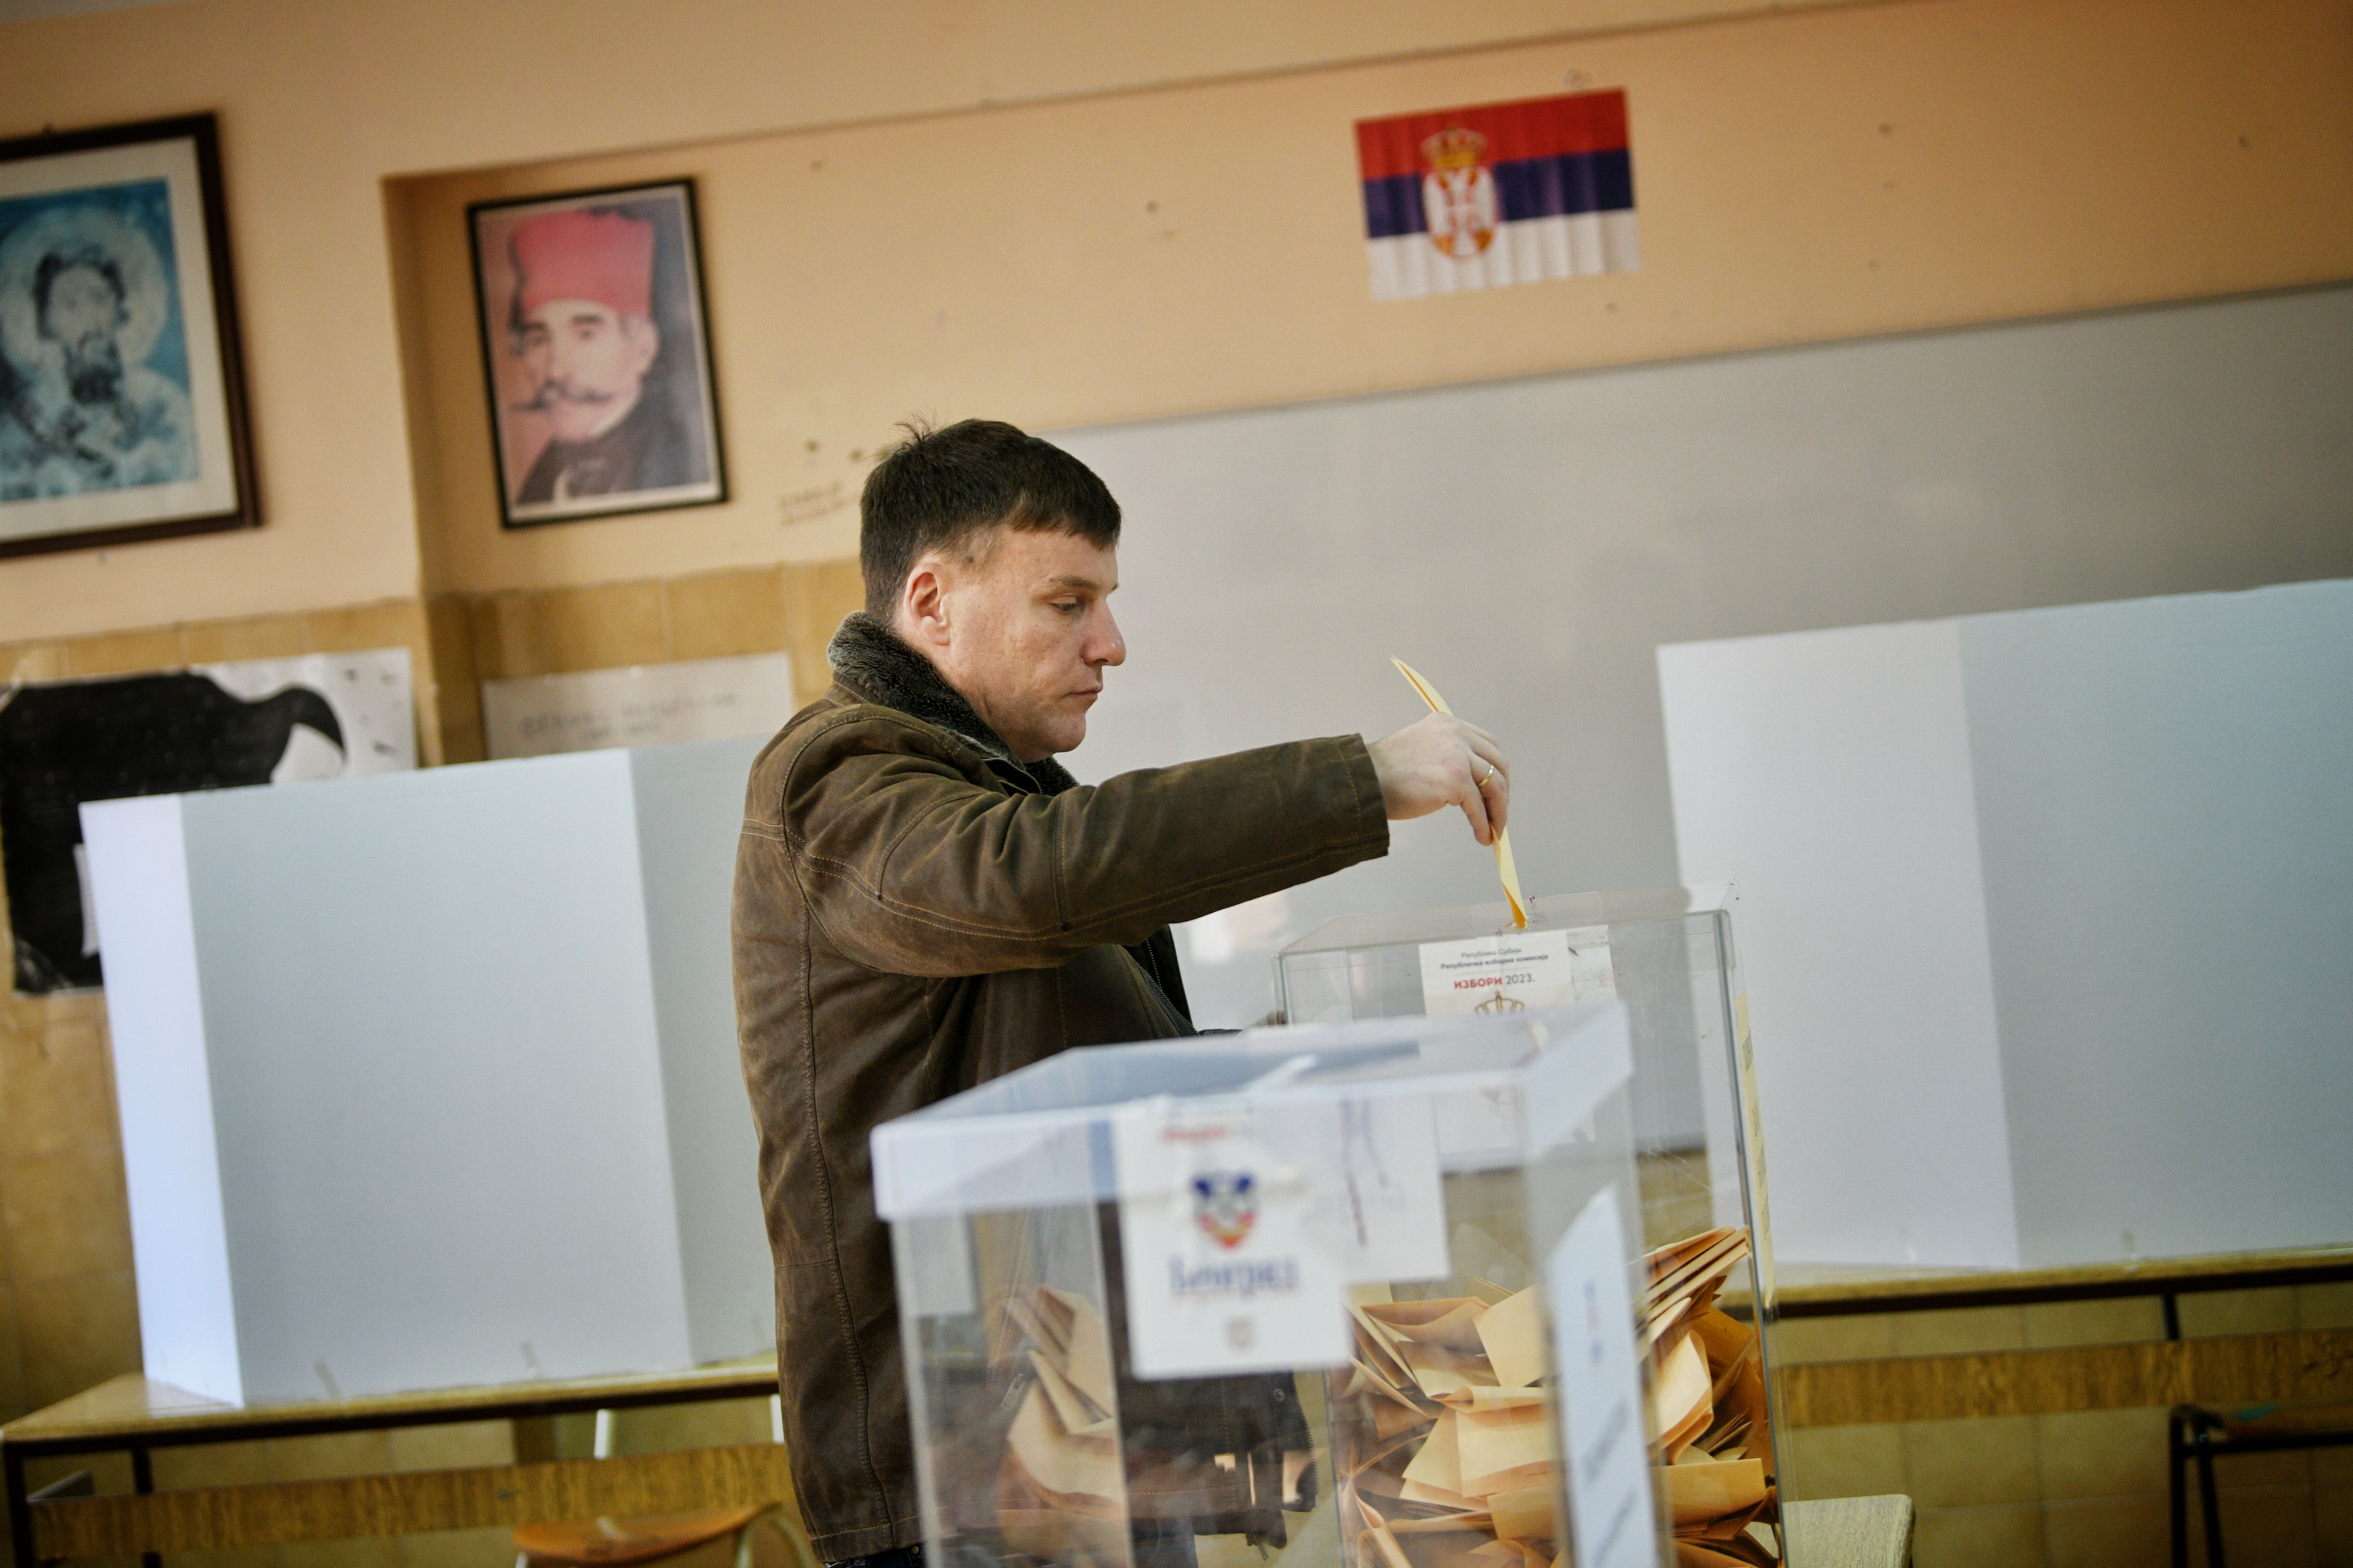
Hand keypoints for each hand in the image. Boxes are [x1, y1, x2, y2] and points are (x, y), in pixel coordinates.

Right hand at [1366, 713, 1509, 846]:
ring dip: (1497, 811)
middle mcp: (1456, 733)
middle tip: (1498, 813)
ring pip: (1493, 786)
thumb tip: (1472, 786)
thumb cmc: (1385, 773)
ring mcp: (1457, 755)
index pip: (1488, 744)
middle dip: (1502, 792)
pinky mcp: (1455, 779)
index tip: (1495, 790)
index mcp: (1447, 723)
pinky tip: (1482, 835)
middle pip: (1497, 763)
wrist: (1364, 781)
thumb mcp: (1421, 749)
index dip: (1496, 770)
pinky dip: (1483, 823)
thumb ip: (1444, 754)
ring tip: (1493, 830)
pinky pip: (1478, 806)